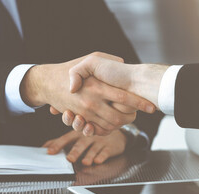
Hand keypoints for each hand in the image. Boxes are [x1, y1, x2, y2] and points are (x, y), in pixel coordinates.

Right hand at [21, 52, 155, 135]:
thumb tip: (123, 62)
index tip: (152, 107)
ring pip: (110, 126)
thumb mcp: (89, 58)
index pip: (124, 98)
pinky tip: (112, 123)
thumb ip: (108, 59)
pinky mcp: (80, 119)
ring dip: (122, 125)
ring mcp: (85, 113)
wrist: (46, 82)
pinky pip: (98, 130)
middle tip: (138, 114)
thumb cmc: (69, 67)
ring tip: (128, 118)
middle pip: (120, 118)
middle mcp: (92, 102)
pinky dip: (107, 129)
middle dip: (132, 118)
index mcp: (98, 87)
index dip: (140, 104)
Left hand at [42, 130, 126, 165]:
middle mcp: (88, 136)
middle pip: (80, 144)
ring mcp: (99, 141)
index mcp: (77, 133)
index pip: (66, 139)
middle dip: (75, 151)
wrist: (115, 134)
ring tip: (85, 162)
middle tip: (69, 159)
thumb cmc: (93, 136)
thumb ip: (61, 141)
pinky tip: (98, 161)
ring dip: (89, 156)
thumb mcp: (77, 136)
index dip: (58, 144)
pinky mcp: (110, 147)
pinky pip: (105, 152)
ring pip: (93, 149)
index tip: (50, 151)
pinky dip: (102, 156)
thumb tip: (45, 147)